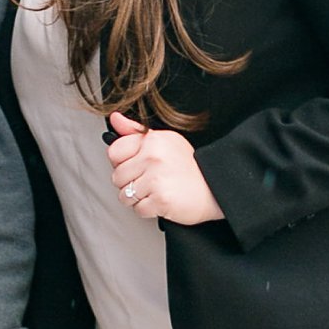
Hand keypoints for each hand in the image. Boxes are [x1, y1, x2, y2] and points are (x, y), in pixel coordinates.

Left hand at [107, 116, 222, 227]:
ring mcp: (156, 179)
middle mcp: (153, 157)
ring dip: (138, 198)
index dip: (121, 163)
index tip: (135, 166)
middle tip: (149, 182)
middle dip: (130, 183)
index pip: (114, 152)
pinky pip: (138, 209)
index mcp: (152, 140)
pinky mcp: (160, 200)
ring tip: (155, 191)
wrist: (214, 189)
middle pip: (117, 177)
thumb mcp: (165, 140)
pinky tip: (160, 201)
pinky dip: (148, 210)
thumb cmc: (190, 167)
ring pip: (125, 195)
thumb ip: (136, 131)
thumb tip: (114, 119)